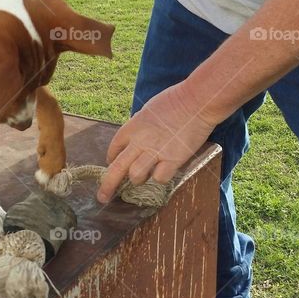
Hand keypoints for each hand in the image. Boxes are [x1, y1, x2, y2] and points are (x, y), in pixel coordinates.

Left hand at [97, 82, 216, 202]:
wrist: (196, 101)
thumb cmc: (175, 100)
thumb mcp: (148, 111)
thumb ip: (140, 127)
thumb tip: (136, 140)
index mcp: (132, 127)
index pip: (114, 147)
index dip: (111, 158)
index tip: (112, 163)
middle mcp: (140, 141)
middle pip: (117, 168)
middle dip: (108, 185)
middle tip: (103, 196)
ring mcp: (156, 151)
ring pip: (136, 176)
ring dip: (138, 179)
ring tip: (146, 174)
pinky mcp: (173, 160)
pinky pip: (159, 178)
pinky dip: (160, 177)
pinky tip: (165, 170)